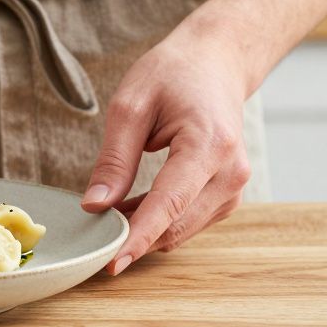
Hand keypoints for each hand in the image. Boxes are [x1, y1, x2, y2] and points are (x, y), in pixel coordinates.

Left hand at [80, 27, 251, 274]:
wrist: (215, 62)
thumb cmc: (172, 75)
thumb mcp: (130, 107)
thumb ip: (114, 160)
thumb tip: (94, 207)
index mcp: (209, 145)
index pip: (169, 205)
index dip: (138, 237)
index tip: (111, 264)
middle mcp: (232, 171)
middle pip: (177, 225)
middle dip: (134, 237)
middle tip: (91, 235)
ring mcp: (235, 185)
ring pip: (183, 230)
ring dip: (145, 230)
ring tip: (109, 212)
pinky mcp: (228, 193)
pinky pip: (190, 221)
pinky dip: (160, 222)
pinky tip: (132, 208)